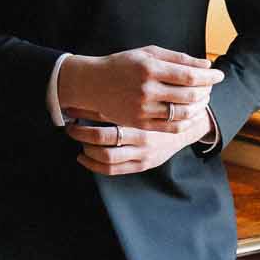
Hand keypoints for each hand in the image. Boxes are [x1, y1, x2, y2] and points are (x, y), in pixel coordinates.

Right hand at [58, 46, 223, 128]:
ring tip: (202, 100)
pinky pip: (171, 127)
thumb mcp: (148, 53)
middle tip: (210, 87)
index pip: (189, 75)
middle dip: (206, 91)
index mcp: (150, 68)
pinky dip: (186, 121)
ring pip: (182, 113)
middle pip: (189, 95)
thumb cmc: (124, 64)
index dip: (209, 76)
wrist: (93, 84)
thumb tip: (206, 65)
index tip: (219, 75)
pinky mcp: (140, 123)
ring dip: (199, 107)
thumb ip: (178, 58)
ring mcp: (143, 109)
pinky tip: (191, 114)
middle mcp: (147, 90)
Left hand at [66, 106, 211, 175]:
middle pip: (105, 141)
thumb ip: (124, 93)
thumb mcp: (149, 95)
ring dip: (87, 150)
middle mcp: (143, 140)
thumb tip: (91, 89)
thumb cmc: (163, 105)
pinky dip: (94, 165)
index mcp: (143, 120)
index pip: (107, 123)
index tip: (72, 113)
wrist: (189, 126)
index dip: (86, 118)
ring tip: (77, 140)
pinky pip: (113, 170)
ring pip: (108, 158)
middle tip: (70, 127)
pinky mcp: (143, 165)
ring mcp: (143, 155)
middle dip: (82, 134)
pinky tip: (83, 157)